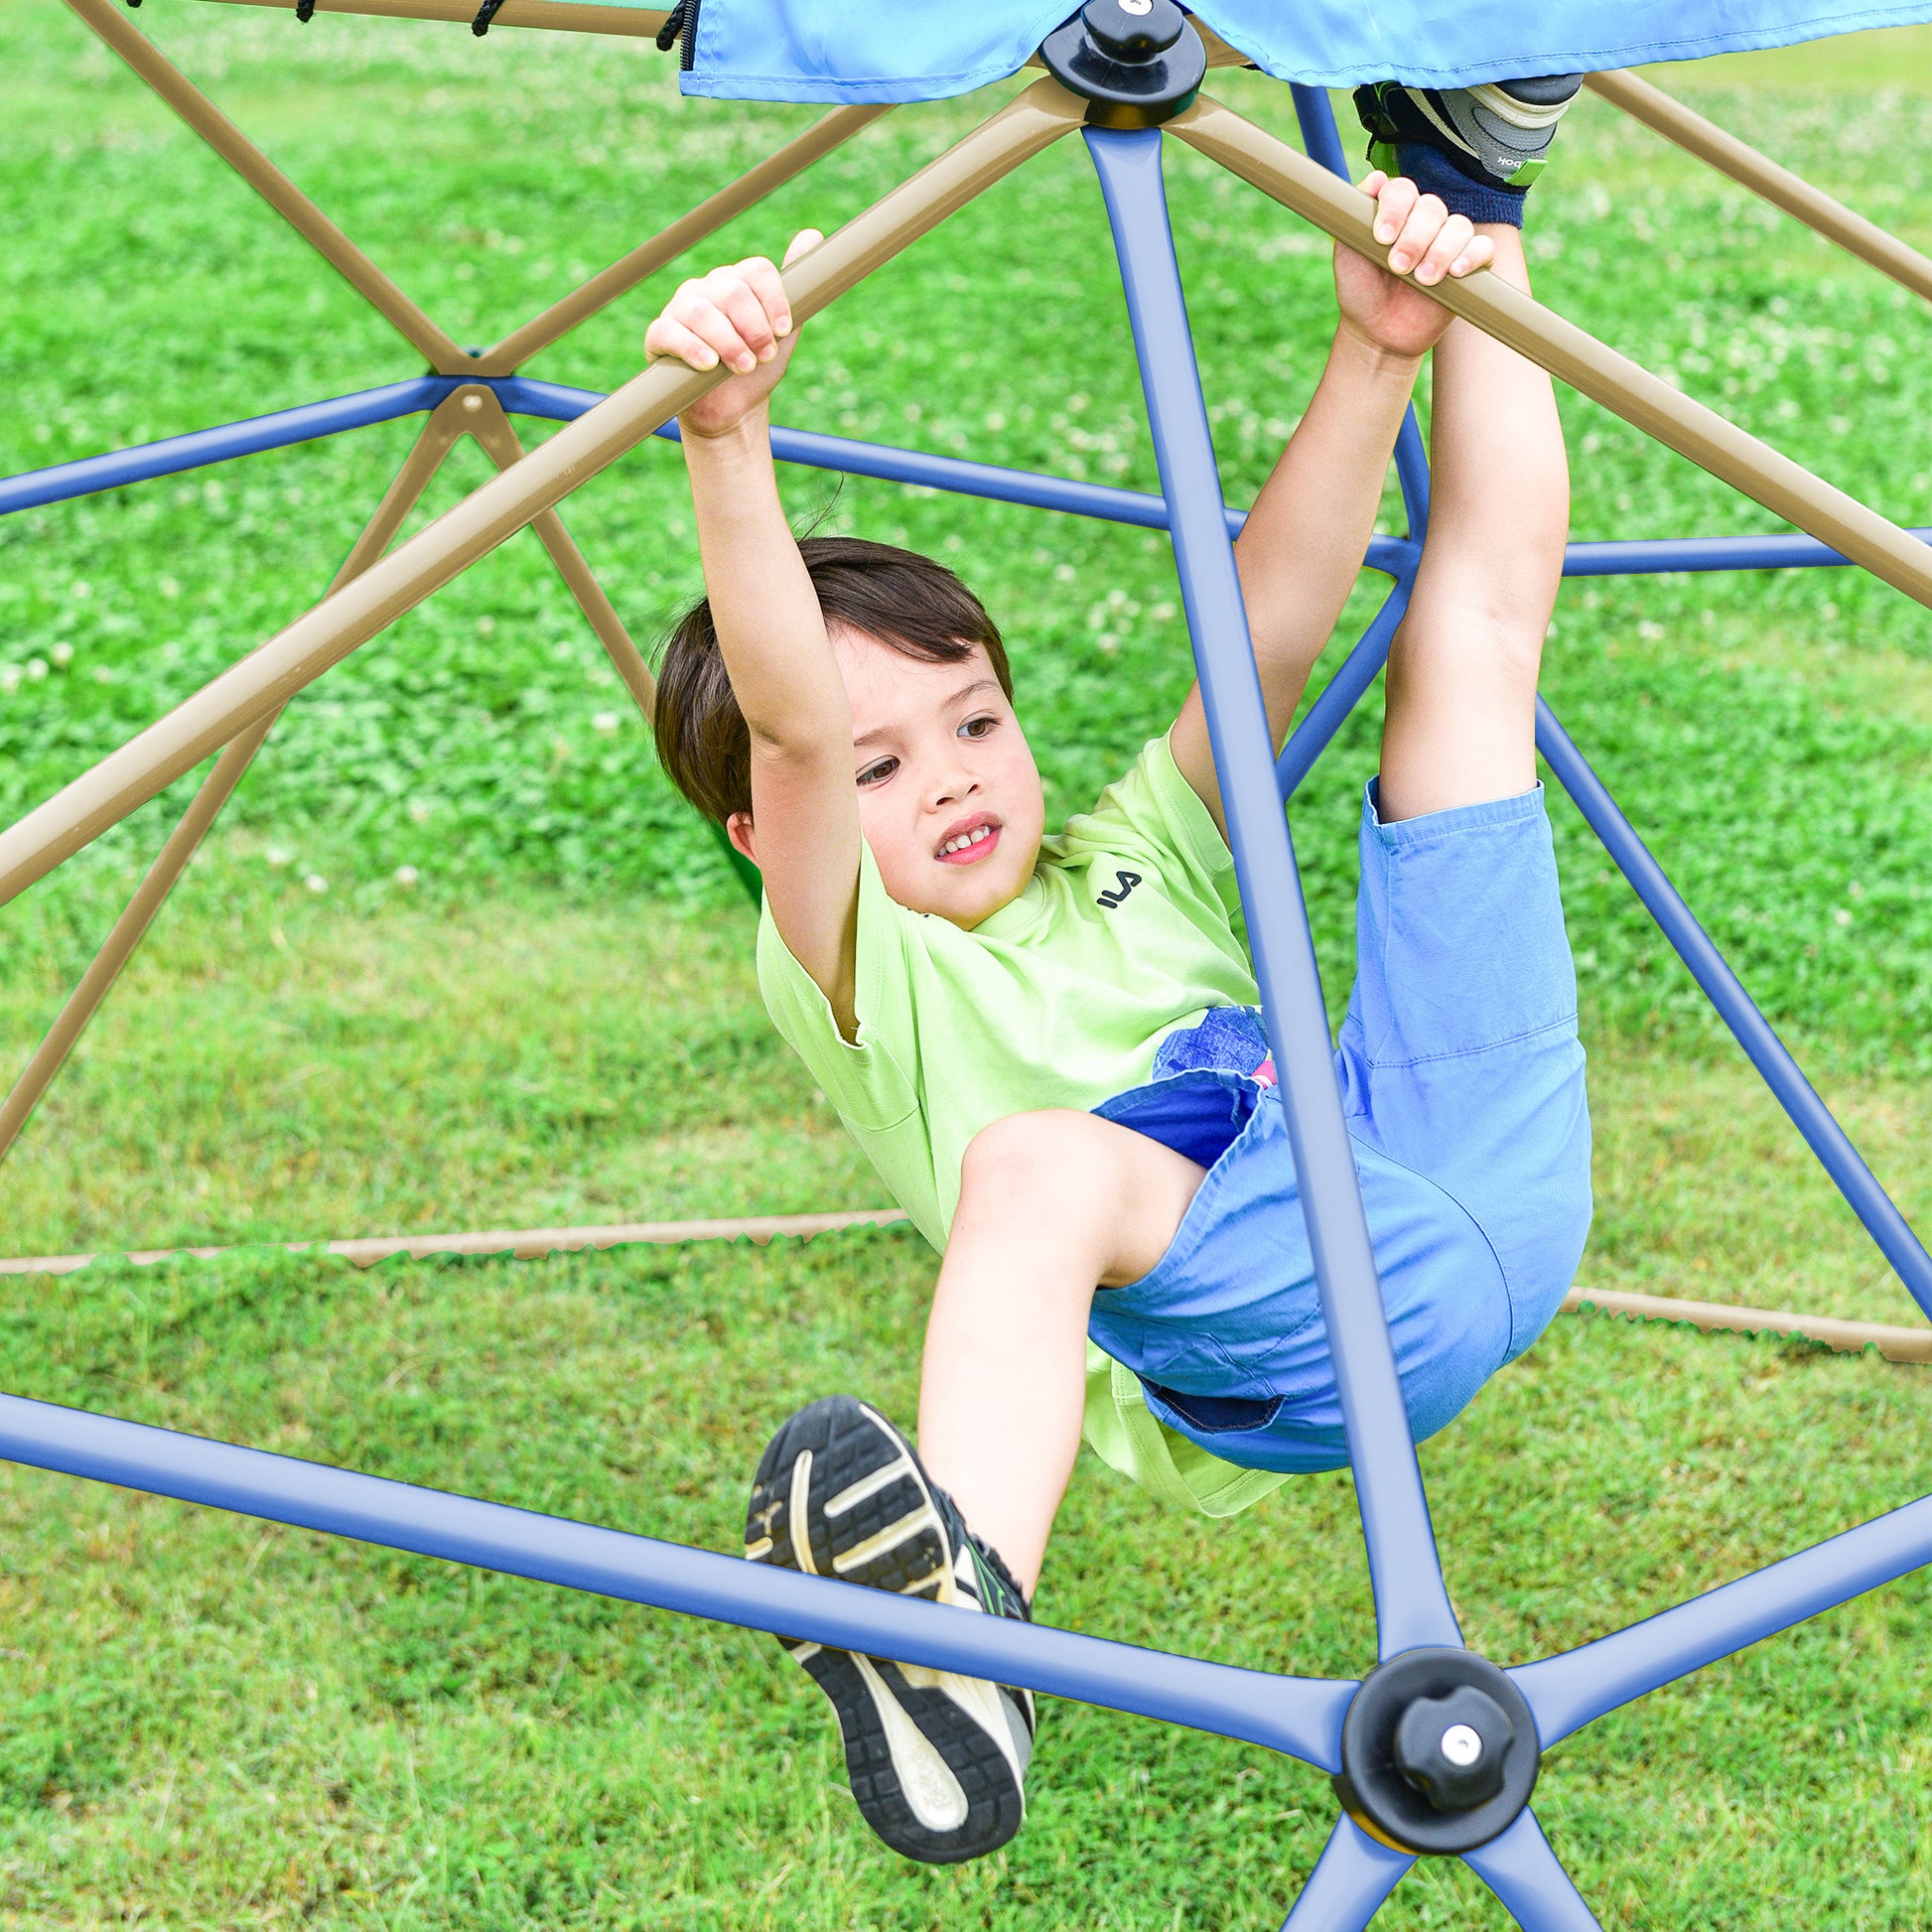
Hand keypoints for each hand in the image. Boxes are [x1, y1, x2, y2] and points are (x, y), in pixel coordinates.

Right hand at [645, 228, 821, 438]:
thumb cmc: (756, 368)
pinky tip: (709, 365)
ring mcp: (680, 309)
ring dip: (729, 342)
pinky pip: (670, 333)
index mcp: (738, 282)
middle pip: (732, 291)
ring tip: (744, 367)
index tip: (784, 331)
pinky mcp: (659, 335)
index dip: (774, 301)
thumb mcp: (782, 333)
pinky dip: (693, 349)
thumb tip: (813, 232)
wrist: (732, 410)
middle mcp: (707, 288)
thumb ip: (796, 291)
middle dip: (754, 327)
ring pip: (702, 313)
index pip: (757, 272)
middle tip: (764, 355)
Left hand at [1332, 174, 1493, 361]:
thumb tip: (1376, 178)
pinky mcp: (1470, 266)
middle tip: (1399, 267)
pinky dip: (1472, 256)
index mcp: (1397, 212)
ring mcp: (1449, 242)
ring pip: (1458, 226)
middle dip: (1415, 238)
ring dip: (1440, 252)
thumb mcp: (1347, 255)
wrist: (1378, 333)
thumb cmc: (1362, 291)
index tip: (1382, 239)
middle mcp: (1425, 222)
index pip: (1403, 191)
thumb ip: (1354, 217)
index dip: (1394, 209)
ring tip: (1423, 280)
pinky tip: (1455, 272)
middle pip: (1432, 207)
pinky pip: (1483, 249)